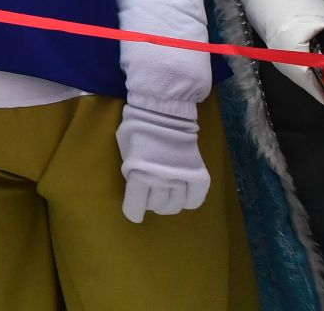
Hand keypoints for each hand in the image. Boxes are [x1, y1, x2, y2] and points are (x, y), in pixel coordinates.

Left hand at [115, 104, 209, 222]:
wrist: (164, 111)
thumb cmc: (137, 127)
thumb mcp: (125, 150)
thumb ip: (131, 169)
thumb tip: (135, 183)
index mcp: (138, 174)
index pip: (135, 205)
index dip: (133, 211)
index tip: (134, 213)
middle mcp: (160, 180)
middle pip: (157, 205)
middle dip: (151, 203)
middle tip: (151, 195)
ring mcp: (180, 177)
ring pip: (176, 204)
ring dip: (169, 204)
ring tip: (167, 195)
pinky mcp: (197, 174)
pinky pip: (196, 198)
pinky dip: (190, 201)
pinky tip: (185, 195)